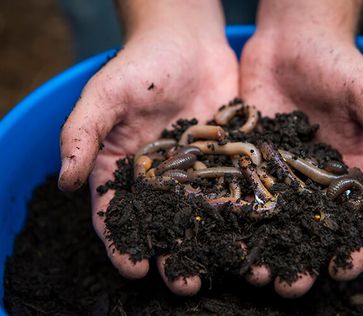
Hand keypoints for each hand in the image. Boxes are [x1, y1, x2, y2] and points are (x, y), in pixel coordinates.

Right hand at [58, 0, 237, 295]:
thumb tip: (63, 182)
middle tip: (186, 285)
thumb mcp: (105, 95)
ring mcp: (196, 173)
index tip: (133, 269)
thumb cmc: (140, 65)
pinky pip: (235, 190)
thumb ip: (81, 134)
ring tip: (227, 269)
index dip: (122, 244)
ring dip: (213, 245)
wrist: (188, 42)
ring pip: (203, 216)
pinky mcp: (227, 162)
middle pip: (164, 226)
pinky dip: (245, 213)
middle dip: (174, 257)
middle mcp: (160, 180)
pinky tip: (256, 233)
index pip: (117, 215)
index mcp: (124, 170)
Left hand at [240, 1, 362, 297]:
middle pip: (311, 229)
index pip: (358, 220)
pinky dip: (233, 214)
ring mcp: (280, 172)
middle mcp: (314, 179)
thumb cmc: (337, 63)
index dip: (356, 248)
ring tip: (252, 271)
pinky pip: (242, 190)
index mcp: (351, 171)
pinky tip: (223, 234)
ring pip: (273, 219)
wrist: (291, 41)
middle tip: (287, 285)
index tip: (344, 270)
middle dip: (302, 260)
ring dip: (263, 247)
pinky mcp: (250, 159)